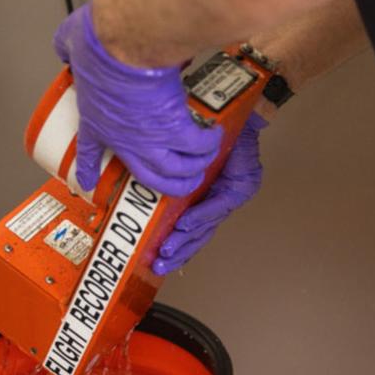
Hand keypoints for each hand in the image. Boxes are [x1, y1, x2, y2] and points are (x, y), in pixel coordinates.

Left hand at [53, 3, 221, 196]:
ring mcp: (151, 139)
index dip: (88, 170)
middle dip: (170, 185)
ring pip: (178, 170)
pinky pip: (197, 146)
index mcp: (95, 121)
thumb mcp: (71, 45)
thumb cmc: (100, 45)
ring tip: (205, 161)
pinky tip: (216, 136)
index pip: (88, 153)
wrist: (125, 45)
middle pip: (150, 178)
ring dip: (194, 168)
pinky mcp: (176, 127)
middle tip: (183, 183)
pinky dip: (209, 143)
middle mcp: (125, 139)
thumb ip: (67, 46)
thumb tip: (66, 41)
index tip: (89, 183)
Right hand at [153, 112, 267, 274]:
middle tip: (157, 264)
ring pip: (207, 226)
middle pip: (198, 235)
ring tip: (166, 249)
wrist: (234, 109)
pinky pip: (219, 205)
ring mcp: (232, 197)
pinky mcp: (243, 188)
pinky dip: (201, 215)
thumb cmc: (207, 131)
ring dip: (185, 239)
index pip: (189, 230)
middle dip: (177, 252)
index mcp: (203, 198)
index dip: (174, 247)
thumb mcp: (179, 161)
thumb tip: (132, 182)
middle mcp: (218, 201)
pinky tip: (185, 223)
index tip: (153, 259)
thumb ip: (163, 175)